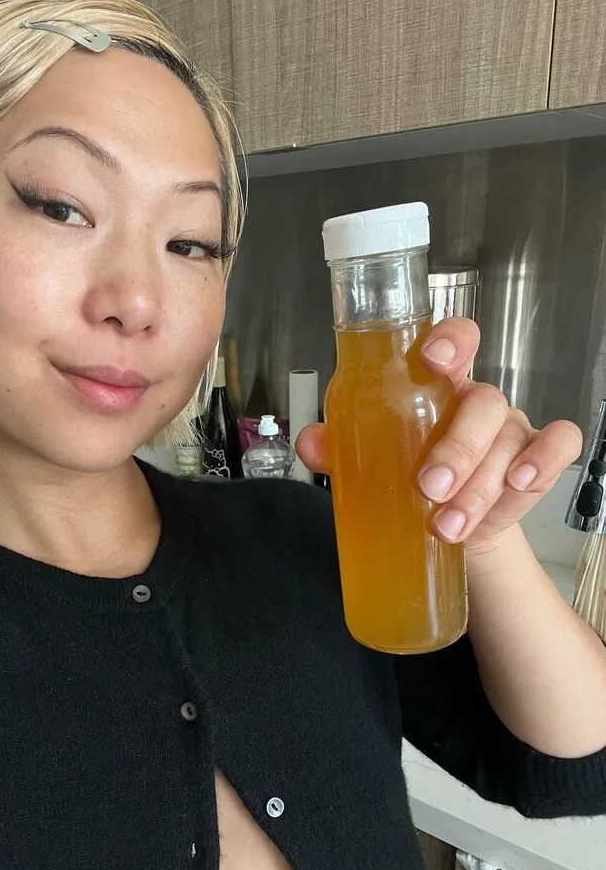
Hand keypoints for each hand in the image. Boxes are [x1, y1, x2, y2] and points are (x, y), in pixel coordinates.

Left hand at [295, 318, 582, 555]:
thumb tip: (310, 440)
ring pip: (509, 439)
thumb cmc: (409, 479)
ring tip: (449, 524)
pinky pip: (558, 445)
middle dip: (456, 449)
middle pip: (481, 403)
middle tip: (428, 488)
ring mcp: (512, 429)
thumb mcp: (371, 461)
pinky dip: (543, 462)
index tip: (432, 358)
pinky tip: (518, 485)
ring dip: (479, 486)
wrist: (445, 528)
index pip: (455, 342)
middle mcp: (477, 403)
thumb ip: (339, 447)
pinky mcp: (538, 459)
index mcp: (437, 387)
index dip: (450, 340)